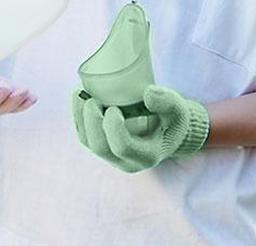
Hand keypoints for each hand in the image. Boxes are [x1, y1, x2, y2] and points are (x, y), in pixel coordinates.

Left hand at [71, 85, 210, 173]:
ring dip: (80, 117)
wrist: (167, 131)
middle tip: (92, 99)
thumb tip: (148, 93)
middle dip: (91, 121)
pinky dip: (78, 117)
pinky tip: (78, 97)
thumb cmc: (172, 118)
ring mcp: (112, 156)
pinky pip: (84, 136)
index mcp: (146, 156)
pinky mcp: (103, 147)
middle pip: (100, 146)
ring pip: (87, 142)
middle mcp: (127, 161)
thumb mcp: (177, 109)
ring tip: (81, 94)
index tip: (113, 108)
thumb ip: (167, 102)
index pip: (122, 147)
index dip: (112, 127)